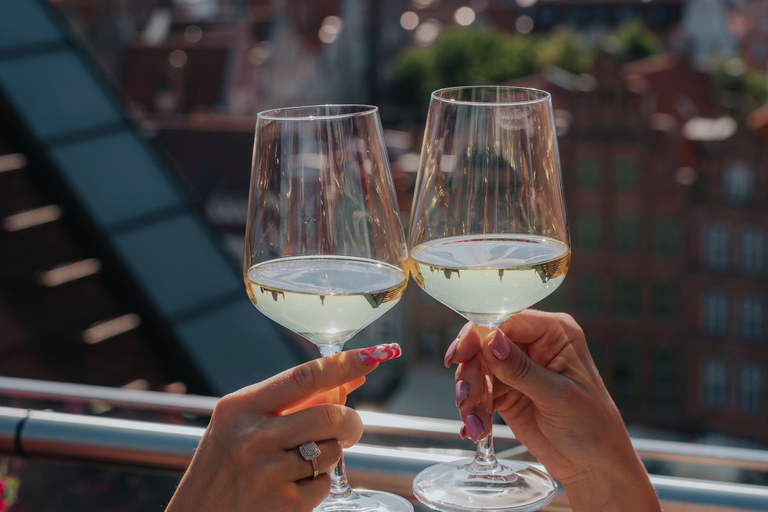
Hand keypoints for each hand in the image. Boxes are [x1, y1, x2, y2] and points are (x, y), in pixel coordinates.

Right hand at [166, 343, 401, 511]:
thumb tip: (349, 380)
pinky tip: (293, 485)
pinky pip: (324, 483)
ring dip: (330, 453)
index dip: (345, 364)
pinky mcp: (283, 505)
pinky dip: (318, 483)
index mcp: (242, 407)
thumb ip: (292, 401)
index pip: (304, 377)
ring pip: (332, 450)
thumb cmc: (224, 464)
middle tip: (347, 427)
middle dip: (350, 421)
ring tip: (303, 460)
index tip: (374, 356)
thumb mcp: (244, 422)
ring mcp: (268, 473)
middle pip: (330, 415)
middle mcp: (253, 436)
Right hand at [446, 311, 659, 511]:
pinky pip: (478, 393)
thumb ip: (521, 369)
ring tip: (475, 424)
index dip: (480, 333)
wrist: (594, 467)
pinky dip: (473, 412)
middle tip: (465, 399)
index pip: (507, 320)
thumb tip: (491, 340)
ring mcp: (517, 368)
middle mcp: (533, 345)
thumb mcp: (558, 396)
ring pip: (476, 369)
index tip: (461, 355)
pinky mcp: (506, 392)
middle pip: (484, 343)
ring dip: (470, 397)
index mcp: (554, 333)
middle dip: (471, 372)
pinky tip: (475, 430)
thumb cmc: (592, 427)